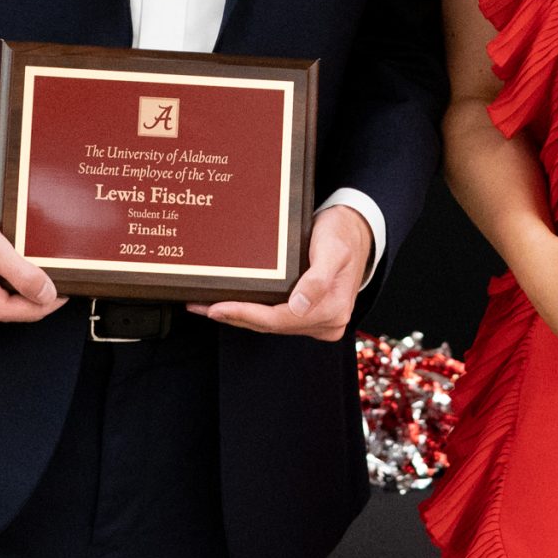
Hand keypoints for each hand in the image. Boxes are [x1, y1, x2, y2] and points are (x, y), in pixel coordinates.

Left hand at [189, 205, 371, 341]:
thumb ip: (318, 279)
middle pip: (271, 325)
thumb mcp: (333, 249)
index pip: (279, 319)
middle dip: (235, 316)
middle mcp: (326, 322)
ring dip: (240, 316)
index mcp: (331, 310)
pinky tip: (232, 305)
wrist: (357, 231)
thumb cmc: (343, 235)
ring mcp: (318, 322)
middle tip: (200, 306)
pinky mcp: (310, 316)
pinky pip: (276, 318)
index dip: (246, 314)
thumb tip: (299, 306)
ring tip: (207, 305)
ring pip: (271, 324)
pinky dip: (253, 312)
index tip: (218, 308)